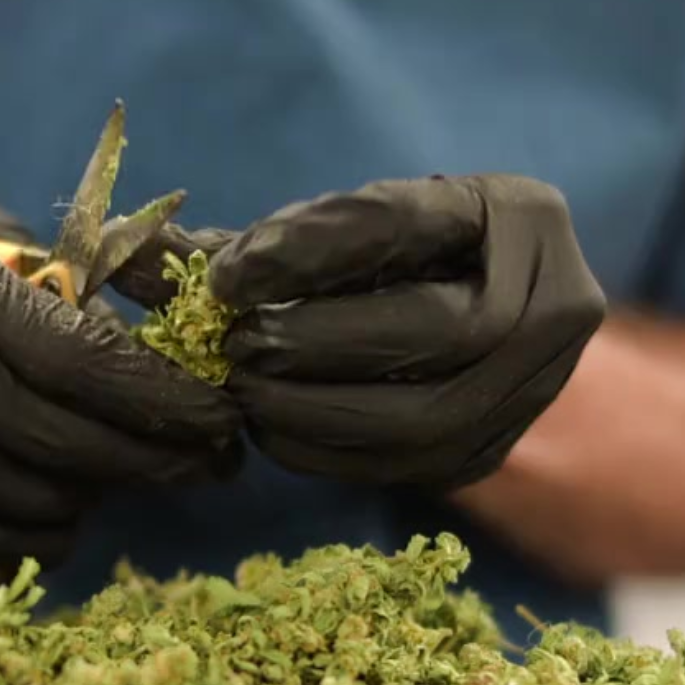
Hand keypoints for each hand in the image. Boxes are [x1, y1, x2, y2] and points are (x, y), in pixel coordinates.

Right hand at [0, 166, 242, 565]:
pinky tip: (60, 509)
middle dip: (153, 462)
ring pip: (16, 505)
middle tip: (210, 462)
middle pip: (58, 447)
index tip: (224, 421)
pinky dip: (25, 533)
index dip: (166, 403)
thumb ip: (61, 292)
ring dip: (92, 501)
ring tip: (128, 474)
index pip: (79, 363)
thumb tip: (168, 358)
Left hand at [111, 175, 604, 487]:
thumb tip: (126, 254)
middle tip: (234, 348)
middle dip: (321, 345)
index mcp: (522, 214)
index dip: (309, 252)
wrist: (477, 312)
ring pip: (428, 418)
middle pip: (439, 333)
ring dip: (318, 411)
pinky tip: (273, 430)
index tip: (224, 277)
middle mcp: (558, 302)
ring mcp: (537, 389)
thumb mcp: (346, 226)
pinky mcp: (494, 453)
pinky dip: (329, 454)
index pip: (407, 227)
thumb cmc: (391, 256)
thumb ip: (254, 240)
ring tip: (245, 391)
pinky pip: (409, 470)